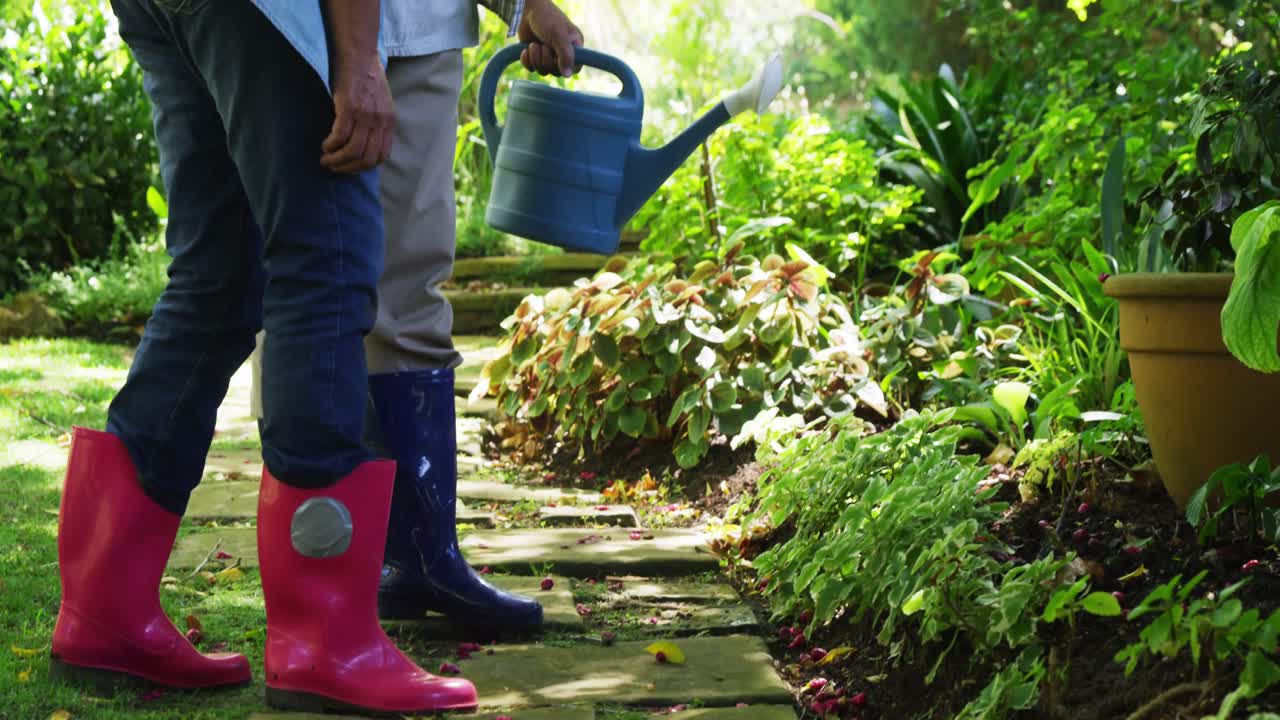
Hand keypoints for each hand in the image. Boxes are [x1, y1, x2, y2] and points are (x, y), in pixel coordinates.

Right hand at [321, 55, 394, 173]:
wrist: (358, 54)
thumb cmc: (366, 77)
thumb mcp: (380, 103)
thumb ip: (376, 122)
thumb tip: (365, 143)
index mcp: (389, 122)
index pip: (381, 156)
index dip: (364, 167)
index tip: (350, 167)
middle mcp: (380, 121)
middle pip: (367, 158)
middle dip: (349, 168)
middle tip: (334, 167)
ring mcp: (366, 115)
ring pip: (353, 151)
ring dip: (337, 160)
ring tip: (326, 159)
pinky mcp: (349, 108)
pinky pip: (340, 137)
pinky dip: (331, 146)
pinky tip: (325, 145)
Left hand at [517, 0, 583, 77]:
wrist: (526, 10)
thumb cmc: (547, 18)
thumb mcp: (559, 36)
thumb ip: (566, 55)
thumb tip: (567, 75)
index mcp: (574, 47)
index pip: (575, 68)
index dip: (566, 67)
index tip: (557, 60)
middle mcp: (562, 54)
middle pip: (556, 72)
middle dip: (546, 60)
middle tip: (543, 45)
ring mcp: (548, 56)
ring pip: (543, 71)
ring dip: (535, 58)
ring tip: (533, 44)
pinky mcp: (534, 57)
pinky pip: (531, 69)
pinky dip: (527, 60)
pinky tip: (525, 49)